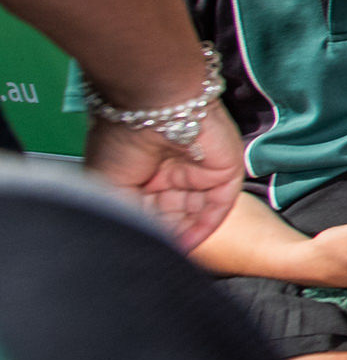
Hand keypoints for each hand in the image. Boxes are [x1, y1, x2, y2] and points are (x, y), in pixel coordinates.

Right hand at [80, 100, 247, 252]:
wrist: (153, 104)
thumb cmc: (122, 135)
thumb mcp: (110, 183)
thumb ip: (124, 211)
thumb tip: (128, 239)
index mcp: (146, 172)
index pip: (150, 211)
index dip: (145, 231)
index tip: (138, 251)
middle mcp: (173, 174)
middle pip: (173, 216)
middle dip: (164, 235)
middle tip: (152, 255)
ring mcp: (199, 173)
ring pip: (195, 214)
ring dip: (183, 235)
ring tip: (167, 254)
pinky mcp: (224, 172)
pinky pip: (218, 207)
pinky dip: (205, 228)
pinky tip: (188, 245)